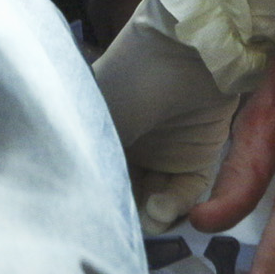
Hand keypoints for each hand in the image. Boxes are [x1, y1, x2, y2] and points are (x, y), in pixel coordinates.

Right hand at [88, 0, 242, 232]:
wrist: (191, 49)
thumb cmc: (134, 77)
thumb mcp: (102, 117)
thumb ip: (93, 162)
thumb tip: (76, 202)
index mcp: (100, 127)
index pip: (97, 172)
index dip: (98, 197)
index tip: (98, 218)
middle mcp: (130, 141)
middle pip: (126, 189)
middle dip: (127, 212)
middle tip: (126, 224)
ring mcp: (164, 149)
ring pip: (156, 197)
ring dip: (153, 214)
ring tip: (150, 215)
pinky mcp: (198, 154)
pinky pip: (188, 192)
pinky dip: (178, 206)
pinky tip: (168, 208)